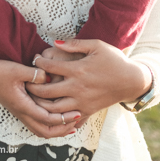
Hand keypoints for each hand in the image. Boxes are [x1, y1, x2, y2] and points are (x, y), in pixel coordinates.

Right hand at [0, 57, 80, 138]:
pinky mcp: (19, 108)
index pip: (46, 118)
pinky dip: (47, 123)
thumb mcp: (17, 69)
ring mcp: (20, 111)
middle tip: (77, 120)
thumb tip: (50, 77)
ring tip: (69, 123)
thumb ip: (35, 74)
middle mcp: (21, 112)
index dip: (63, 118)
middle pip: (44, 131)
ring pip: (39, 129)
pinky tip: (55, 116)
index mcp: (22, 105)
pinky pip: (35, 123)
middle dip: (62, 129)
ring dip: (55, 129)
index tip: (77, 112)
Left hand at [26, 39, 151, 119]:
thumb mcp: (97, 46)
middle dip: (32, 86)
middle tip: (27, 81)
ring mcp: (81, 102)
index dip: (38, 62)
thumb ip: (75, 43)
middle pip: (45, 91)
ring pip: (53, 109)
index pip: (49, 66)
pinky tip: (48, 110)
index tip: (35, 59)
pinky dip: (55, 116)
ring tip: (33, 97)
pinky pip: (67, 118)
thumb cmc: (114, 60)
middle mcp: (77, 88)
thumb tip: (55, 42)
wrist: (132, 81)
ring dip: (40, 103)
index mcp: (78, 70)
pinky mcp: (87, 111)